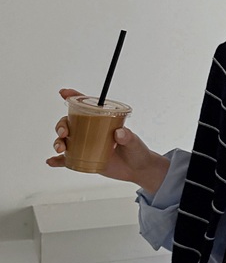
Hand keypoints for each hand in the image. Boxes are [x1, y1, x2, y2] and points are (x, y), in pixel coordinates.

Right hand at [46, 88, 169, 193]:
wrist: (138, 169)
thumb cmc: (137, 150)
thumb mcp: (134, 142)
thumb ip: (128, 137)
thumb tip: (119, 133)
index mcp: (100, 121)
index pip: (85, 107)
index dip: (73, 97)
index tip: (64, 92)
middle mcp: (90, 131)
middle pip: (69, 123)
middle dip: (61, 125)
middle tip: (64, 132)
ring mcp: (85, 146)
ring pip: (65, 141)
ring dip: (58, 142)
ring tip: (60, 149)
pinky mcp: (84, 160)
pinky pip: (66, 160)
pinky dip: (57, 160)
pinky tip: (51, 161)